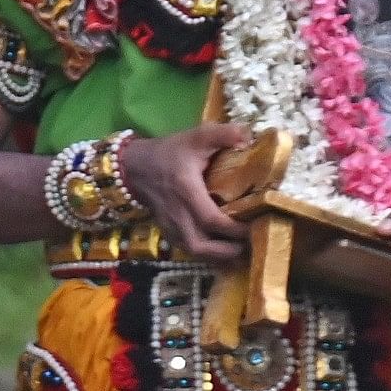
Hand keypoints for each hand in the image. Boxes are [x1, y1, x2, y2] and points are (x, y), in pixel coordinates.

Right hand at [116, 121, 252, 263]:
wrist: (135, 166)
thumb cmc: (169, 152)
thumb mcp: (195, 137)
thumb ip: (222, 134)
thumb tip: (249, 137)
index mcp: (186, 191)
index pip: (211, 219)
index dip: (234, 229)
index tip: (254, 226)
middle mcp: (177, 213)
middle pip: (201, 245)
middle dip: (227, 251)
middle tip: (250, 245)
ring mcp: (170, 225)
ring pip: (194, 251)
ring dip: (217, 256)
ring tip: (239, 252)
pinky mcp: (167, 231)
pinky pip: (187, 249)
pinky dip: (206, 254)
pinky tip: (220, 251)